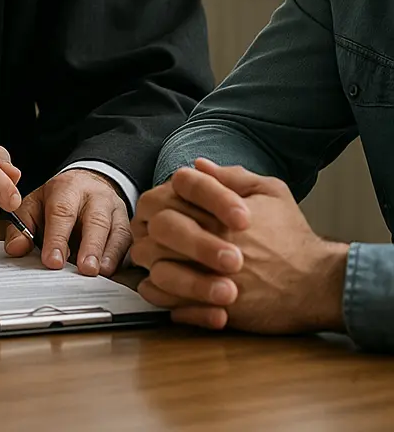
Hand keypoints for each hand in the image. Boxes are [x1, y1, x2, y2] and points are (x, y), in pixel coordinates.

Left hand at [5, 169, 130, 274]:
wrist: (89, 182)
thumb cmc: (60, 198)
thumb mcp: (35, 204)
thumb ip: (22, 226)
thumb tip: (16, 248)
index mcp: (67, 188)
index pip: (62, 211)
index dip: (57, 237)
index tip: (52, 261)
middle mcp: (95, 196)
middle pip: (95, 220)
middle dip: (90, 246)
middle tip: (84, 269)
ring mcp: (115, 209)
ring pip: (117, 230)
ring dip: (109, 254)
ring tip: (100, 273)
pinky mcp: (128, 224)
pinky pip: (130, 240)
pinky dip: (123, 257)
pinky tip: (113, 271)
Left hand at [133, 159, 348, 333]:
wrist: (319, 286)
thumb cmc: (293, 238)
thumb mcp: (271, 193)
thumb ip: (232, 177)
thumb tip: (198, 165)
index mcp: (225, 208)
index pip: (180, 185)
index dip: (172, 190)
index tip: (179, 204)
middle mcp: (215, 238)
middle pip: (160, 224)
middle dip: (156, 226)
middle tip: (160, 234)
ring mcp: (212, 274)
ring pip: (155, 262)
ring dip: (153, 259)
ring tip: (162, 260)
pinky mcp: (214, 307)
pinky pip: (166, 299)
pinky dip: (159, 292)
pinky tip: (168, 286)